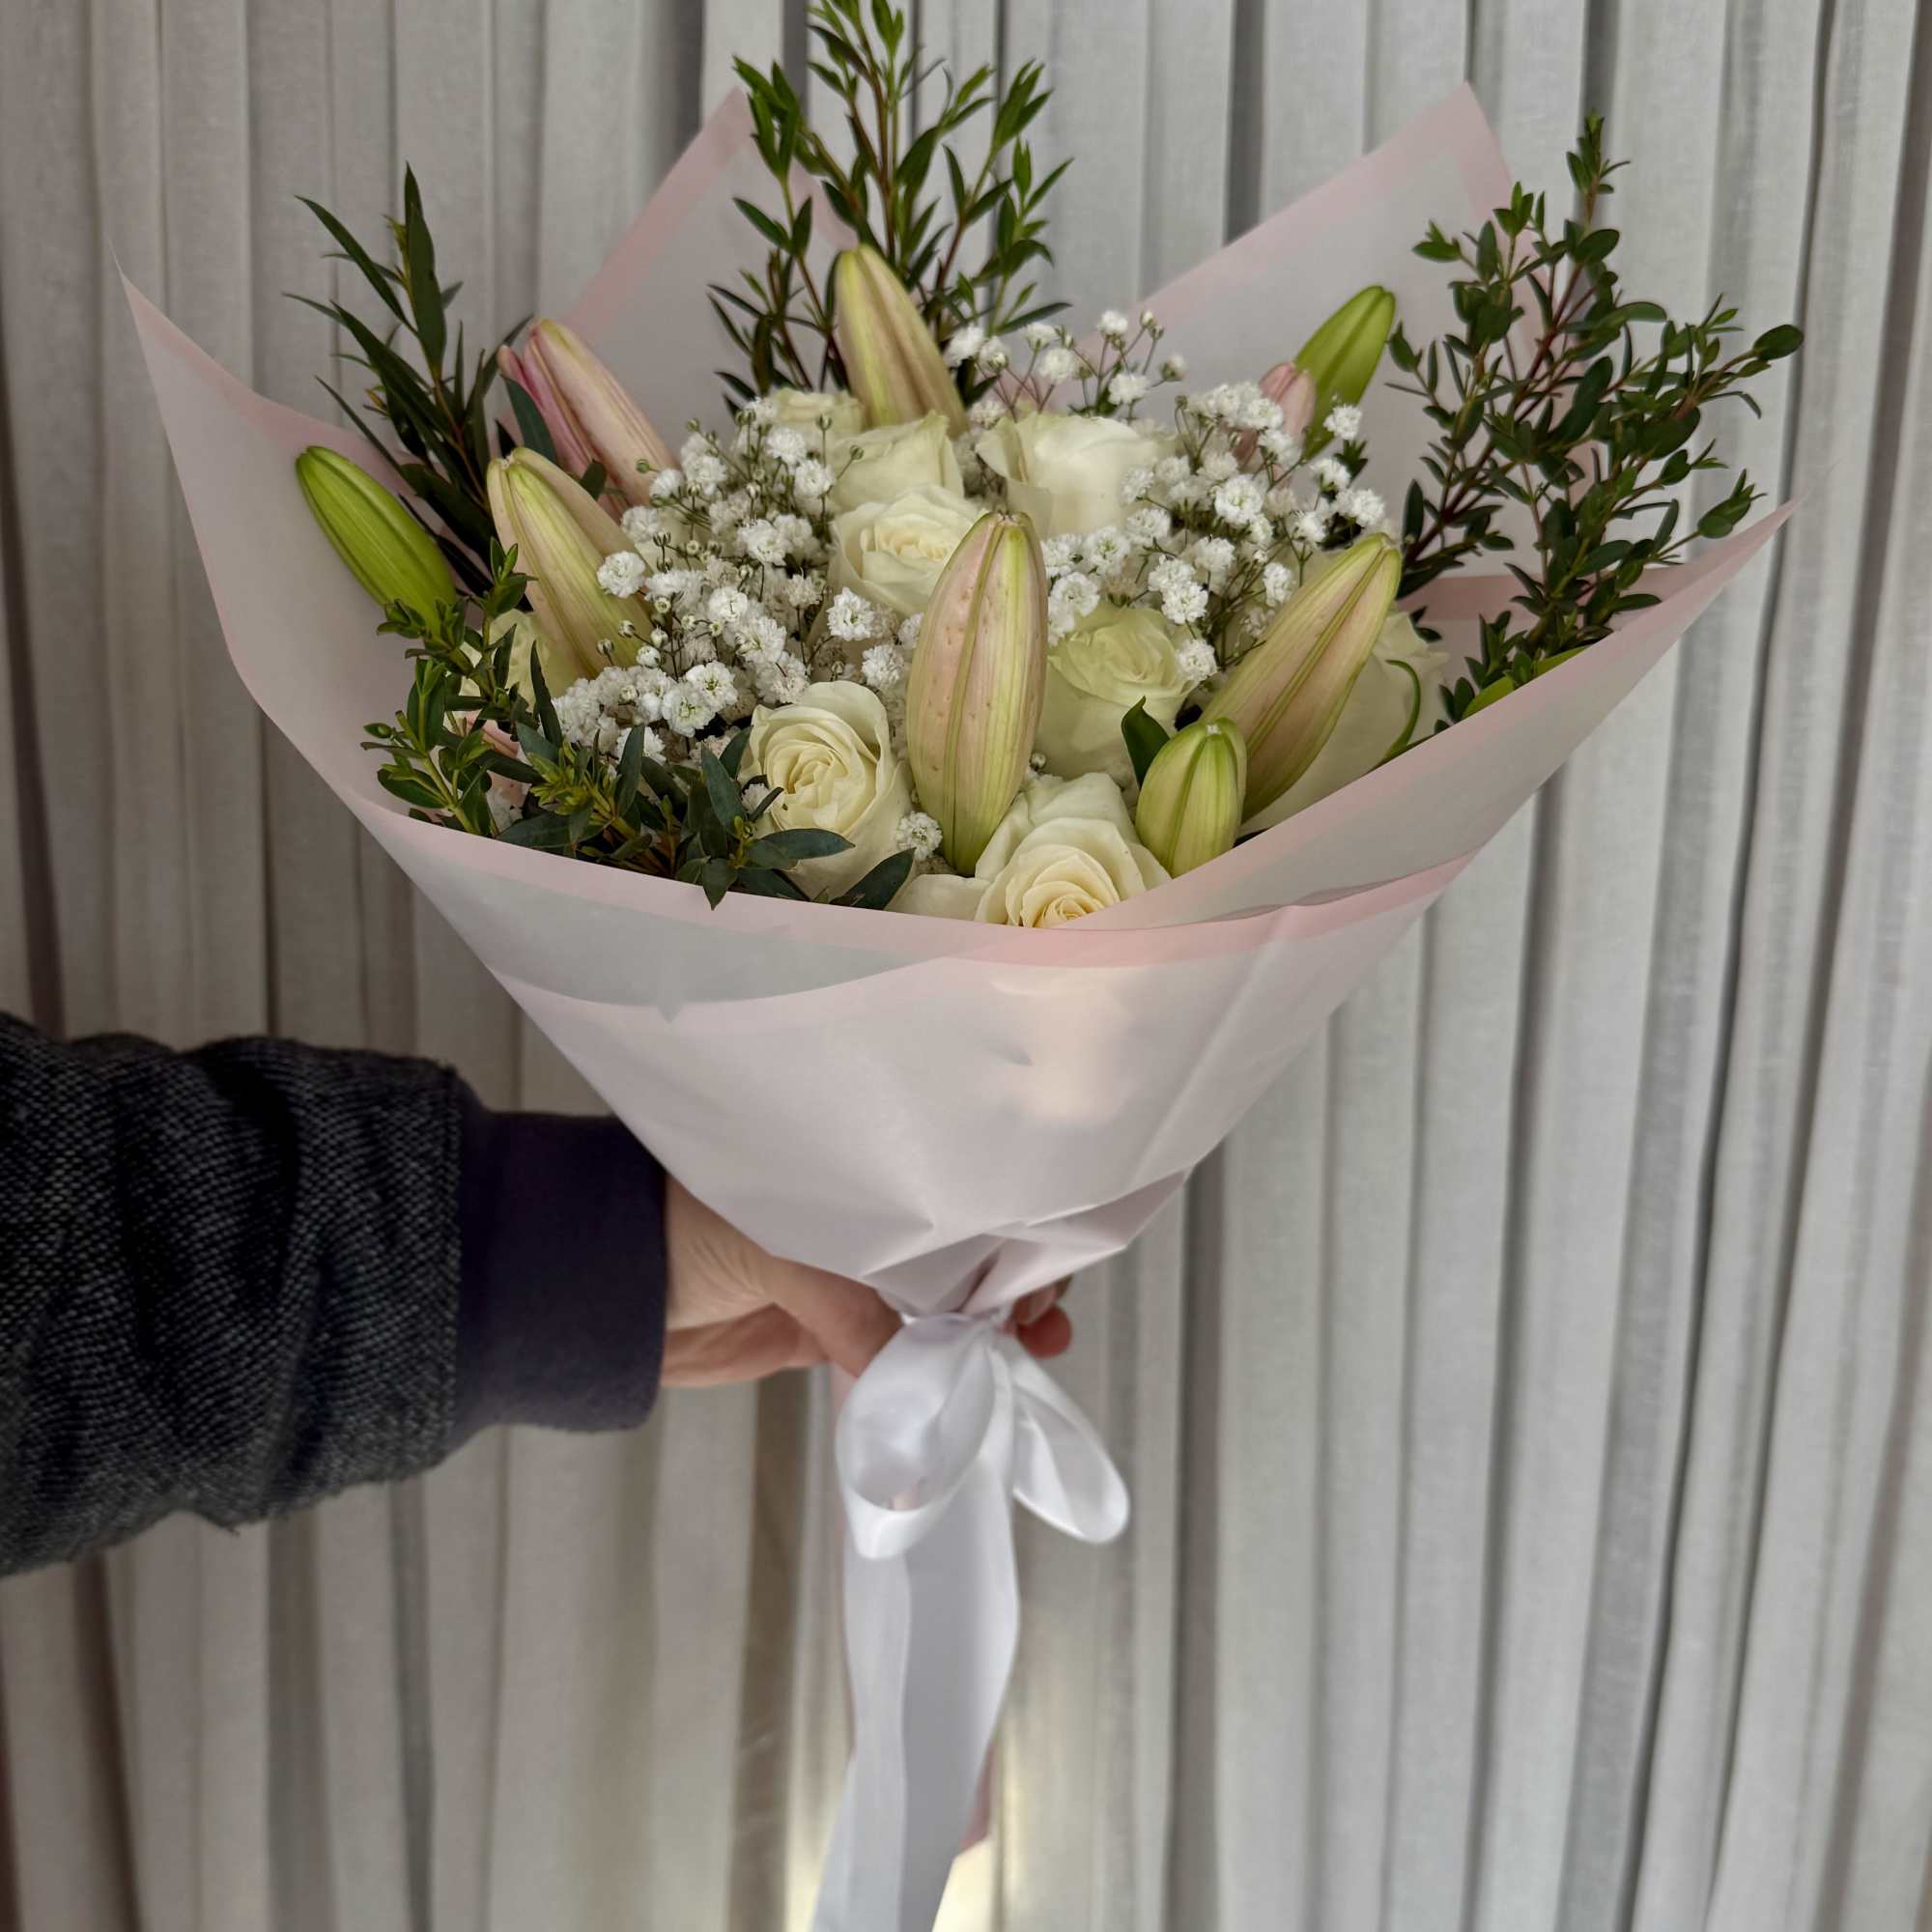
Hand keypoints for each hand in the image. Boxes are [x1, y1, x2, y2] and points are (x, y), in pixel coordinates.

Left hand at [663, 1180, 1073, 1385]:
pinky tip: (971, 1387)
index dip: (1008, 1224)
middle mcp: (862, 1217)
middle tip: (1045, 1321)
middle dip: (1013, 1281)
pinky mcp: (824, 1331)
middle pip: (961, 1248)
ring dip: (987, 1330)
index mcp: (857, 1167)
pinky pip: (897, 1352)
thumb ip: (855, 1312)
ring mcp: (845, 1277)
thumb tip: (926, 1387)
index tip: (1045, 1263)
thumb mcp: (783, 1252)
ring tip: (1035, 1352)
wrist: (598, 1286)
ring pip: (940, 1304)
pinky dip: (935, 1372)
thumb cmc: (678, 1227)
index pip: (955, 1188)